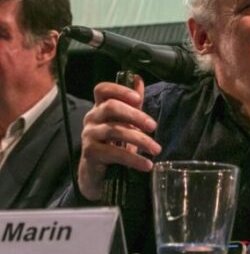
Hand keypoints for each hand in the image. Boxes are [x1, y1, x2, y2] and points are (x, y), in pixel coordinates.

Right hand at [77, 76, 161, 200]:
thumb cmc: (114, 143)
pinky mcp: (90, 153)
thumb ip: (133, 103)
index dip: (119, 90)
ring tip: (156, 149)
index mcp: (100, 106)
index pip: (102, 89)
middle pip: (111, 107)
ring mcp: (89, 135)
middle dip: (135, 116)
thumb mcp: (126, 122)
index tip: (138, 98)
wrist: (98, 174)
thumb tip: (138, 79)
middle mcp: (91, 117)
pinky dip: (133, 159)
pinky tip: (146, 164)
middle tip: (153, 126)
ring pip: (115, 131)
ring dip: (140, 140)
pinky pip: (114, 153)